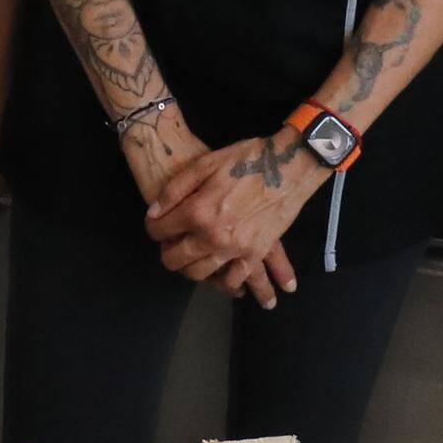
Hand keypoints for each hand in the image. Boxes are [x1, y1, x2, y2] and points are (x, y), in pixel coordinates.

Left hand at [145, 135, 309, 303]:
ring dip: (189, 270)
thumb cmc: (246, 159)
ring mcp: (235, 248)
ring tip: (190, 261)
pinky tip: (221, 279)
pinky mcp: (256, 253)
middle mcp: (212, 236)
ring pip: (200, 274)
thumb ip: (174, 190)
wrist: (289, 166)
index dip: (153, 227)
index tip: (156, 225)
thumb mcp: (204, 164)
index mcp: (196, 211)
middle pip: (176, 259)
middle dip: (166, 254)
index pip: (159, 230)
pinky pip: (234, 279)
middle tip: (168, 246)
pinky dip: (225, 284)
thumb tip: (153, 214)